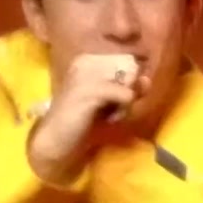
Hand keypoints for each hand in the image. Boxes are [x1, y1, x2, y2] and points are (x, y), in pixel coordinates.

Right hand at [27, 54, 148, 186]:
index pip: (127, 61)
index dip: (128, 83)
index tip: (113, 102)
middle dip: (128, 91)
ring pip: (129, 81)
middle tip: (112, 110)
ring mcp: (86, 74)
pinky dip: (122, 111)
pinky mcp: (89, 91)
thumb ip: (129, 88)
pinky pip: (125, 95)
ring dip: (125, 103)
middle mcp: (86, 61)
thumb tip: (146, 80)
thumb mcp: (109, 102)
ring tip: (109, 115)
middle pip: (130, 68)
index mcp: (88, 60)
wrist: (55, 142)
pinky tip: (109, 120)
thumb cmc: (82, 122)